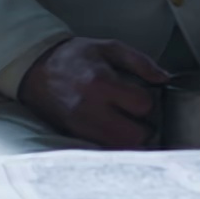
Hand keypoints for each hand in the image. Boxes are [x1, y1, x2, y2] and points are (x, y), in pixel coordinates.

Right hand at [16, 36, 170, 148]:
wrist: (34, 68)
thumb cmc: (74, 56)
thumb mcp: (109, 48)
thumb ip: (140, 61)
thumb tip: (164, 78)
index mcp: (101, 82)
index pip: (141, 105)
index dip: (147, 101)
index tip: (141, 96)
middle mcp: (90, 108)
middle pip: (134, 135)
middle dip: (144, 128)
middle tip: (139, 118)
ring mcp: (80, 126)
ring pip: (119, 148)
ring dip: (129, 140)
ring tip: (127, 126)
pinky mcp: (73, 136)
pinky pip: (103, 150)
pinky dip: (113, 144)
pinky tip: (113, 132)